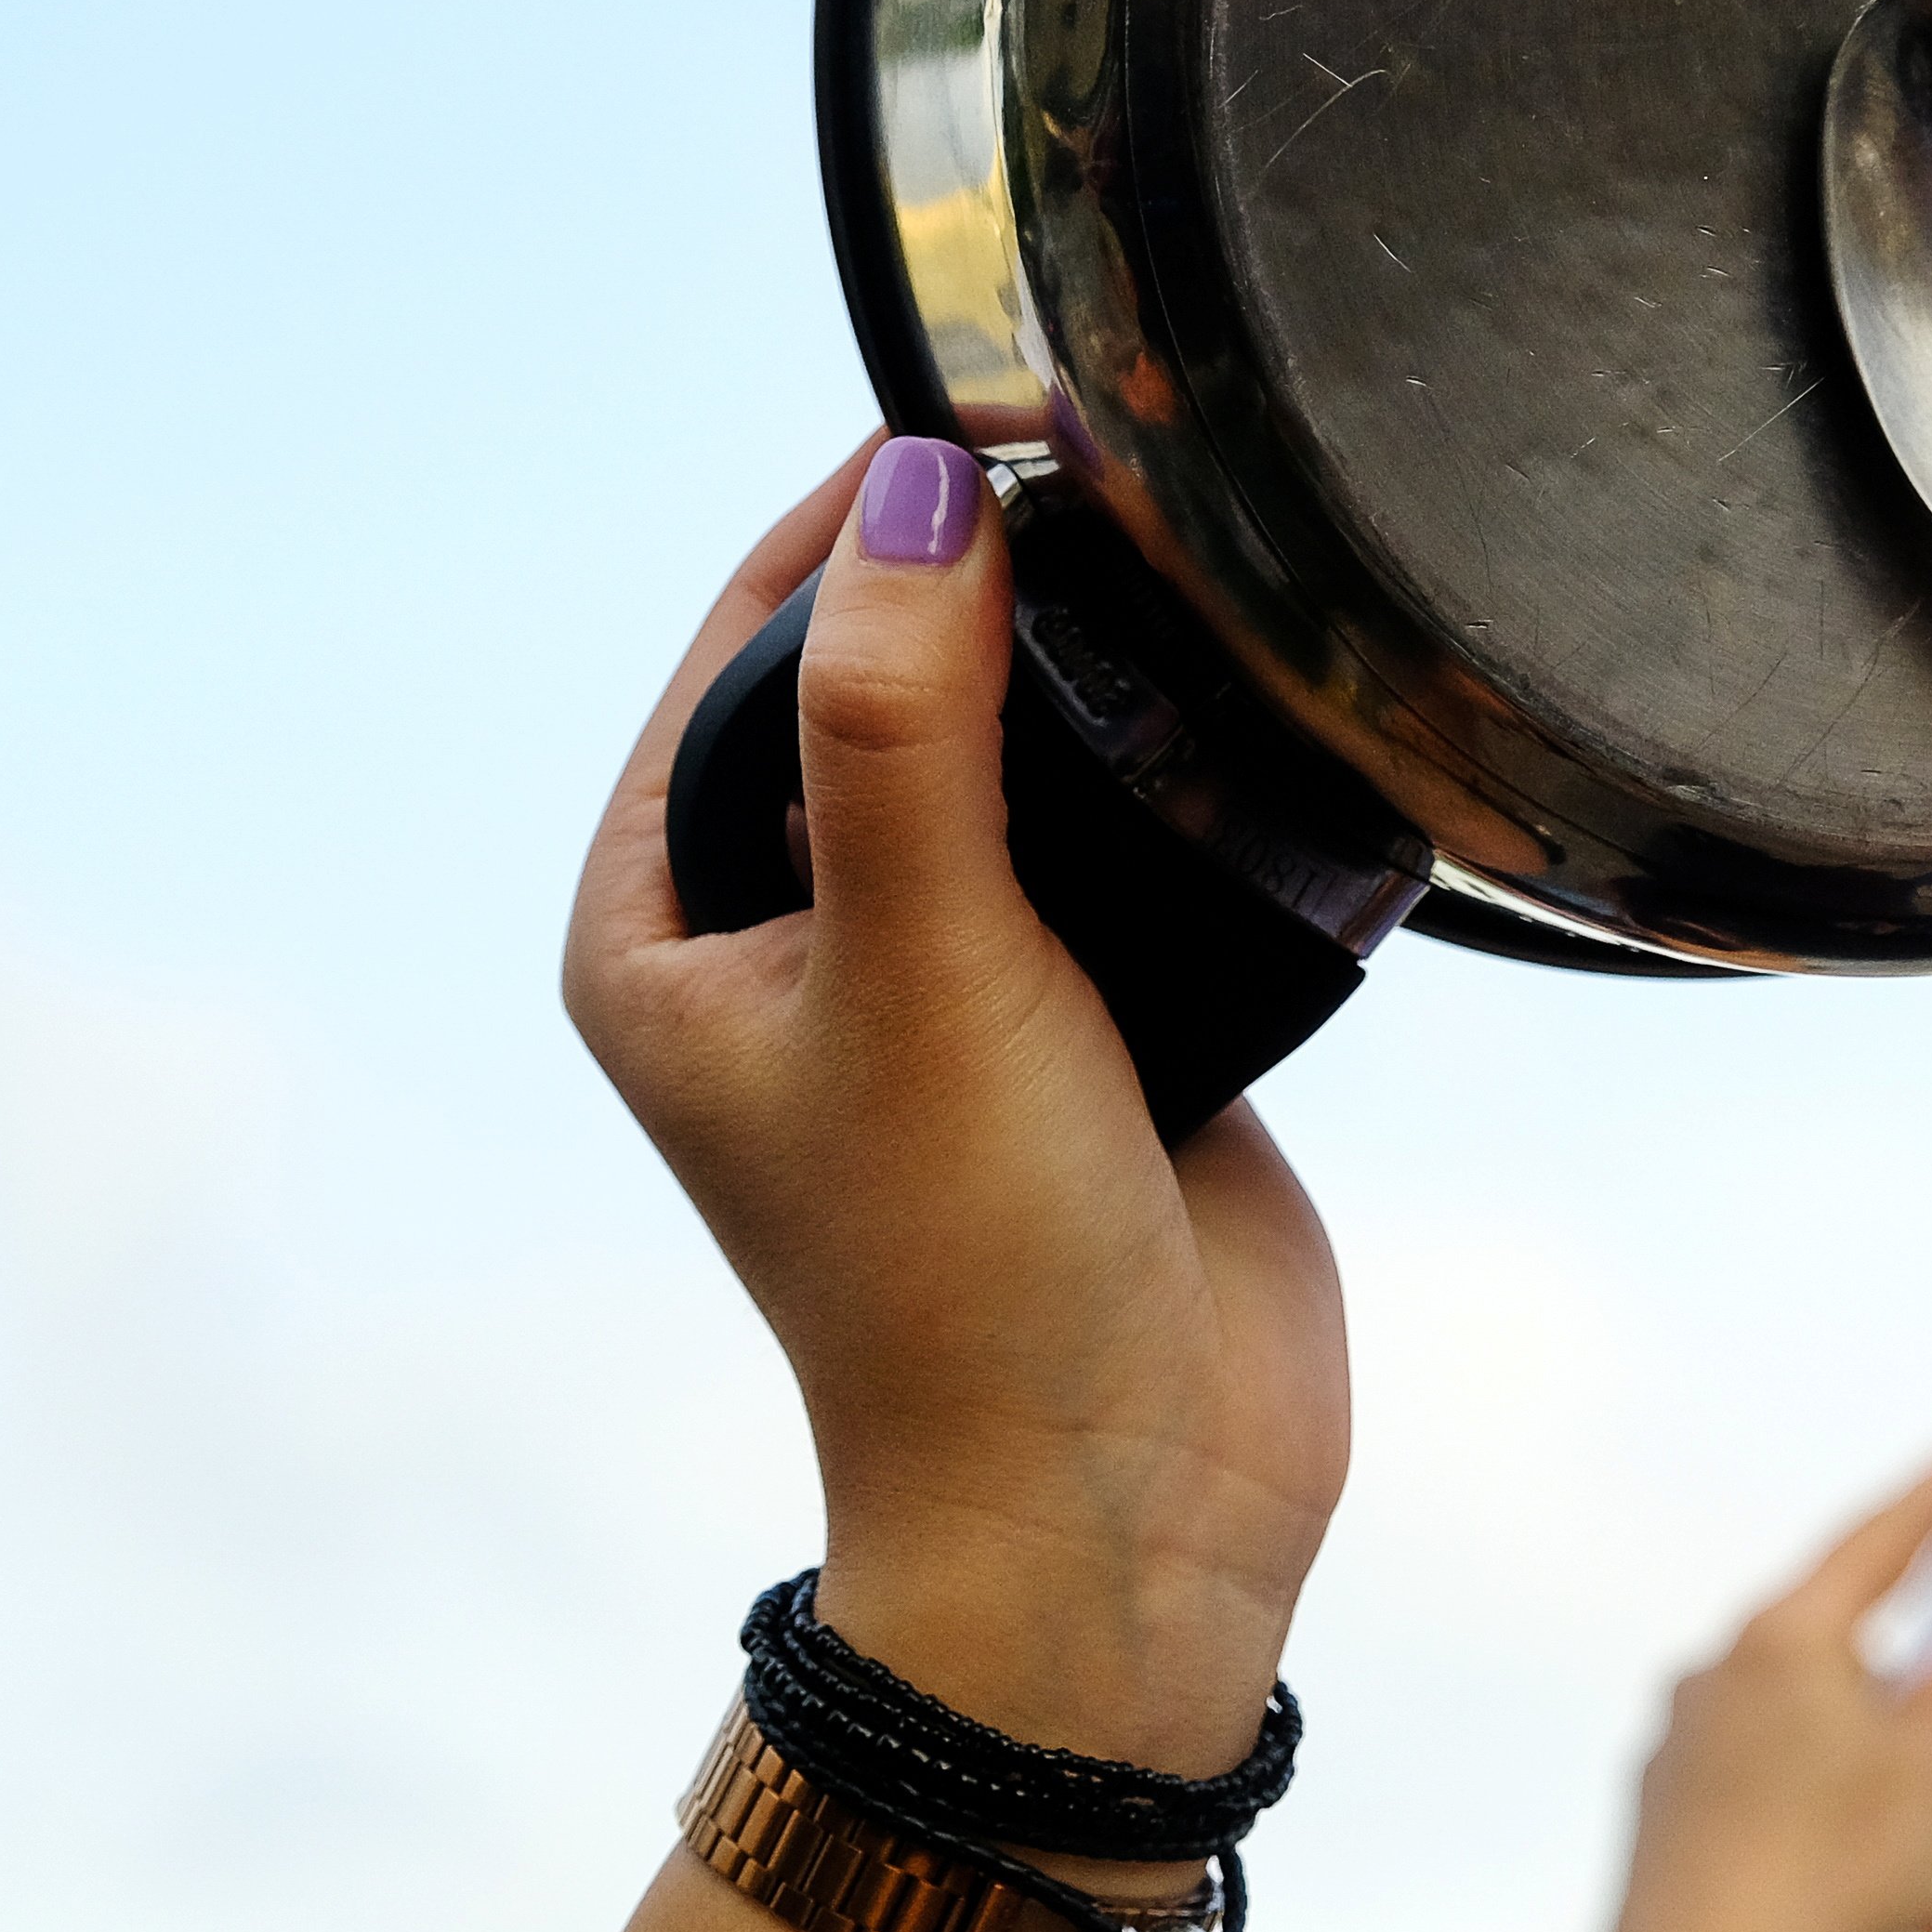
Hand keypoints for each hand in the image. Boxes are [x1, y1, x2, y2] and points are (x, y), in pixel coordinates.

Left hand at [566, 442, 1347, 1783]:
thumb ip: (910, 730)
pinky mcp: (1102, 1024)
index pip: (749, 642)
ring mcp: (952, 982)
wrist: (1133, 1515)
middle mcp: (792, 940)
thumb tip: (927, 494)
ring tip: (1212, 560)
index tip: (1014, 417)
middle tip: (1139, 469)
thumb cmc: (970, 1281)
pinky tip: (1267, 707)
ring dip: (1108, 666)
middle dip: (1000, 574)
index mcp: (664, 929)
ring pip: (1028, 752)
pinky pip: (1137, 841)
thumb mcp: (921, 974)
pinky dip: (1190, 771)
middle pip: (894, 677)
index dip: (868, 516)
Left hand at [1595, 1444, 1931, 1931]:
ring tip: (1916, 1912)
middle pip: (1861, 1680)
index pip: (1879, 1544)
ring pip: (1833, 1776)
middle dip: (1930, 1751)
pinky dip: (1842, 1877)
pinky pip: (1787, 1838)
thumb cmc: (1811, 1882)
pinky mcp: (1670, 1847)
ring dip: (1895, 1836)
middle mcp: (1714, 1688)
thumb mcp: (1930, 1781)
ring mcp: (1683, 1768)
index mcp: (1776, 1643)